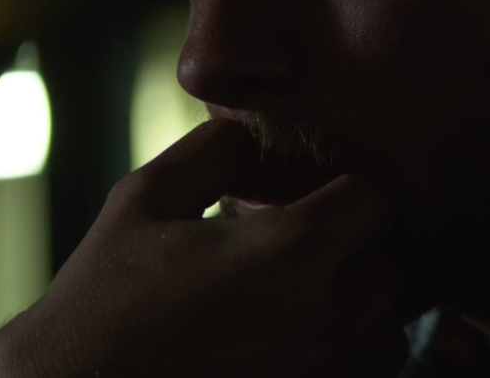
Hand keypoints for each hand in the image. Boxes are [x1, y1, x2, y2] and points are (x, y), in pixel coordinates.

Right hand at [0, 119, 404, 377]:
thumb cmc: (102, 300)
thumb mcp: (145, 199)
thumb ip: (210, 152)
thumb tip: (250, 137)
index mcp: (291, 251)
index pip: (375, 201)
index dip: (347, 191)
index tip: (312, 198)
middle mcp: (326, 318)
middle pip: (388, 267)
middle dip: (353, 250)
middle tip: (302, 250)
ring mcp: (324, 375)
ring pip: (387, 330)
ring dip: (358, 310)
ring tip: (300, 301)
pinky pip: (365, 375)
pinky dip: (345, 356)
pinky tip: (291, 343)